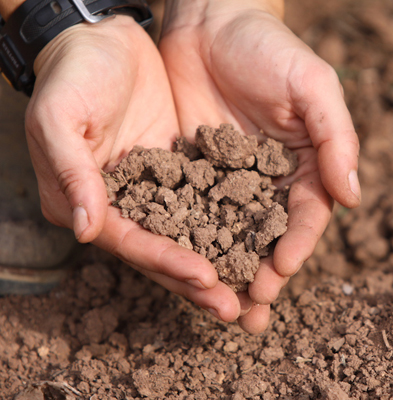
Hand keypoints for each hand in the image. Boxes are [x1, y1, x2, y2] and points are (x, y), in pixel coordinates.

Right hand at [25, 15, 249, 321]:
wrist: (105, 41)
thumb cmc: (74, 74)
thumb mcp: (60, 117)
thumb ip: (71, 172)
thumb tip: (83, 229)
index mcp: (91, 201)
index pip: (132, 243)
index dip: (166, 262)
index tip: (205, 279)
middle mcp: (124, 206)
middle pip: (163, 252)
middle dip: (199, 282)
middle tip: (237, 309)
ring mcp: (155, 191)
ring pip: (189, 236)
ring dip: (219, 263)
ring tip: (254, 290)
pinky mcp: (180, 172)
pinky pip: (207, 203)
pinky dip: (228, 225)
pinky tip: (255, 242)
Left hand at [160, 0, 360, 332]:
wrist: (210, 25)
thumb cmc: (266, 49)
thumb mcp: (311, 86)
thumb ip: (335, 138)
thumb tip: (353, 197)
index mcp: (302, 164)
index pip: (305, 216)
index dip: (296, 246)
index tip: (280, 273)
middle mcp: (266, 180)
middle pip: (268, 237)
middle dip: (261, 276)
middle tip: (252, 314)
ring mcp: (227, 180)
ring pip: (230, 234)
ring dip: (227, 271)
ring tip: (219, 307)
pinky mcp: (191, 173)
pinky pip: (191, 212)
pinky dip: (191, 241)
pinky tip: (182, 266)